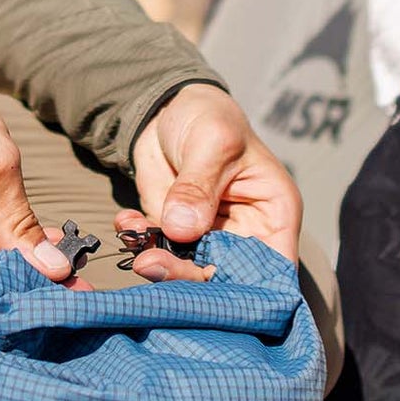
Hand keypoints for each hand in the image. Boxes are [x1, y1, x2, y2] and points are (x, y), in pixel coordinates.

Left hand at [121, 84, 301, 281]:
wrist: (172, 108)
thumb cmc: (210, 118)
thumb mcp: (212, 143)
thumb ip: (199, 186)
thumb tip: (182, 229)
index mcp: (273, 215)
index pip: (273, 269)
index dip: (250, 291)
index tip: (212, 290)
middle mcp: (245, 234)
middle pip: (226, 278)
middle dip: (189, 279)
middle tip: (152, 263)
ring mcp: (207, 236)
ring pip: (188, 271)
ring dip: (158, 263)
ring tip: (136, 243)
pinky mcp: (174, 232)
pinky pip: (157, 250)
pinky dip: (138, 242)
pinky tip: (126, 222)